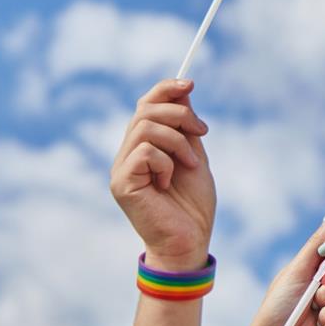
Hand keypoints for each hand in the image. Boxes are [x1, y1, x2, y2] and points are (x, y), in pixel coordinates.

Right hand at [111, 79, 215, 270]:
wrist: (190, 242)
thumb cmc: (192, 205)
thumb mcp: (193, 155)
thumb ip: (185, 126)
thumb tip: (183, 88)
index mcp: (143, 146)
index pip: (145, 105)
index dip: (165, 89)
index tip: (190, 84)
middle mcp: (127, 154)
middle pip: (145, 110)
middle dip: (179, 113)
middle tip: (202, 131)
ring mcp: (121, 169)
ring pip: (145, 127)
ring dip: (177, 141)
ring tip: (189, 163)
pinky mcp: (121, 183)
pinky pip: (145, 152)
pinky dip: (166, 162)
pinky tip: (168, 183)